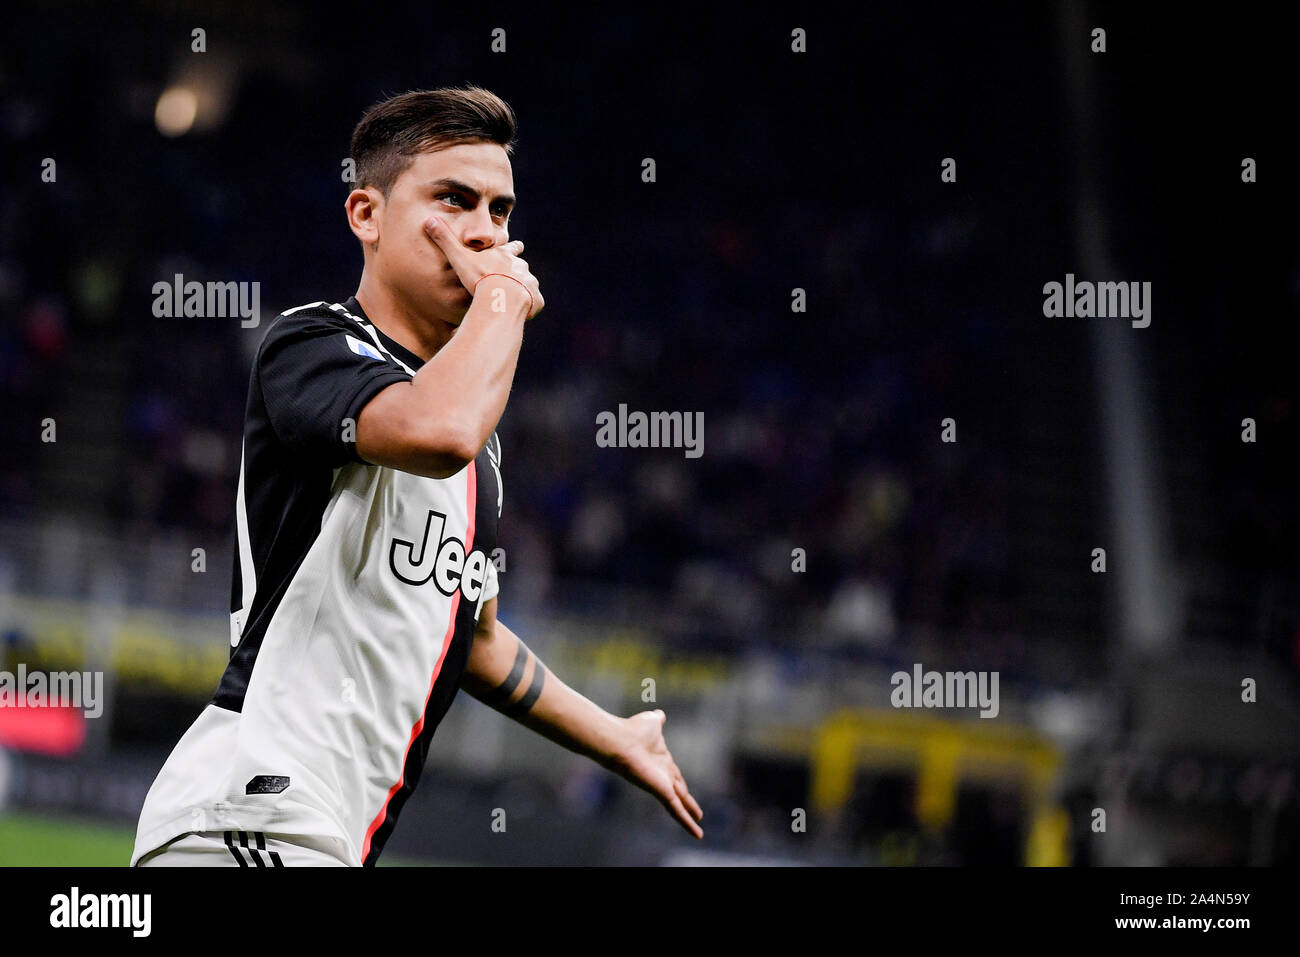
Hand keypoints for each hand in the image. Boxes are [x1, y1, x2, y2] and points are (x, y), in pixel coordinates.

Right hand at [424, 214, 544, 318]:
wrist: (501, 298)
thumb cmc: (479, 277)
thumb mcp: (459, 257)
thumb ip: (445, 240)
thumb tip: (428, 220)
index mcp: (504, 256)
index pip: (511, 248)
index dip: (513, 247)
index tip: (519, 245)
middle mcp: (520, 267)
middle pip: (521, 266)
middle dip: (518, 271)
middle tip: (514, 277)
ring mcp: (530, 283)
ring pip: (529, 284)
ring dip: (524, 289)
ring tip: (516, 297)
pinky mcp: (536, 299)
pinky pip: (535, 302)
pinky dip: (530, 306)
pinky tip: (522, 311)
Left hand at [612, 710, 703, 838]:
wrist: (620, 740)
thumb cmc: (633, 730)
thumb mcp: (651, 722)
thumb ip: (657, 721)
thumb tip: (660, 715)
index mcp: (662, 760)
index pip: (675, 774)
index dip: (681, 782)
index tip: (685, 789)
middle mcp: (662, 775)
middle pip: (679, 792)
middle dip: (688, 802)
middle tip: (697, 814)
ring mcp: (661, 785)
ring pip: (679, 805)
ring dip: (689, 817)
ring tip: (698, 831)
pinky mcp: (661, 792)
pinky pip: (677, 811)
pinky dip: (688, 823)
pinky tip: (697, 834)